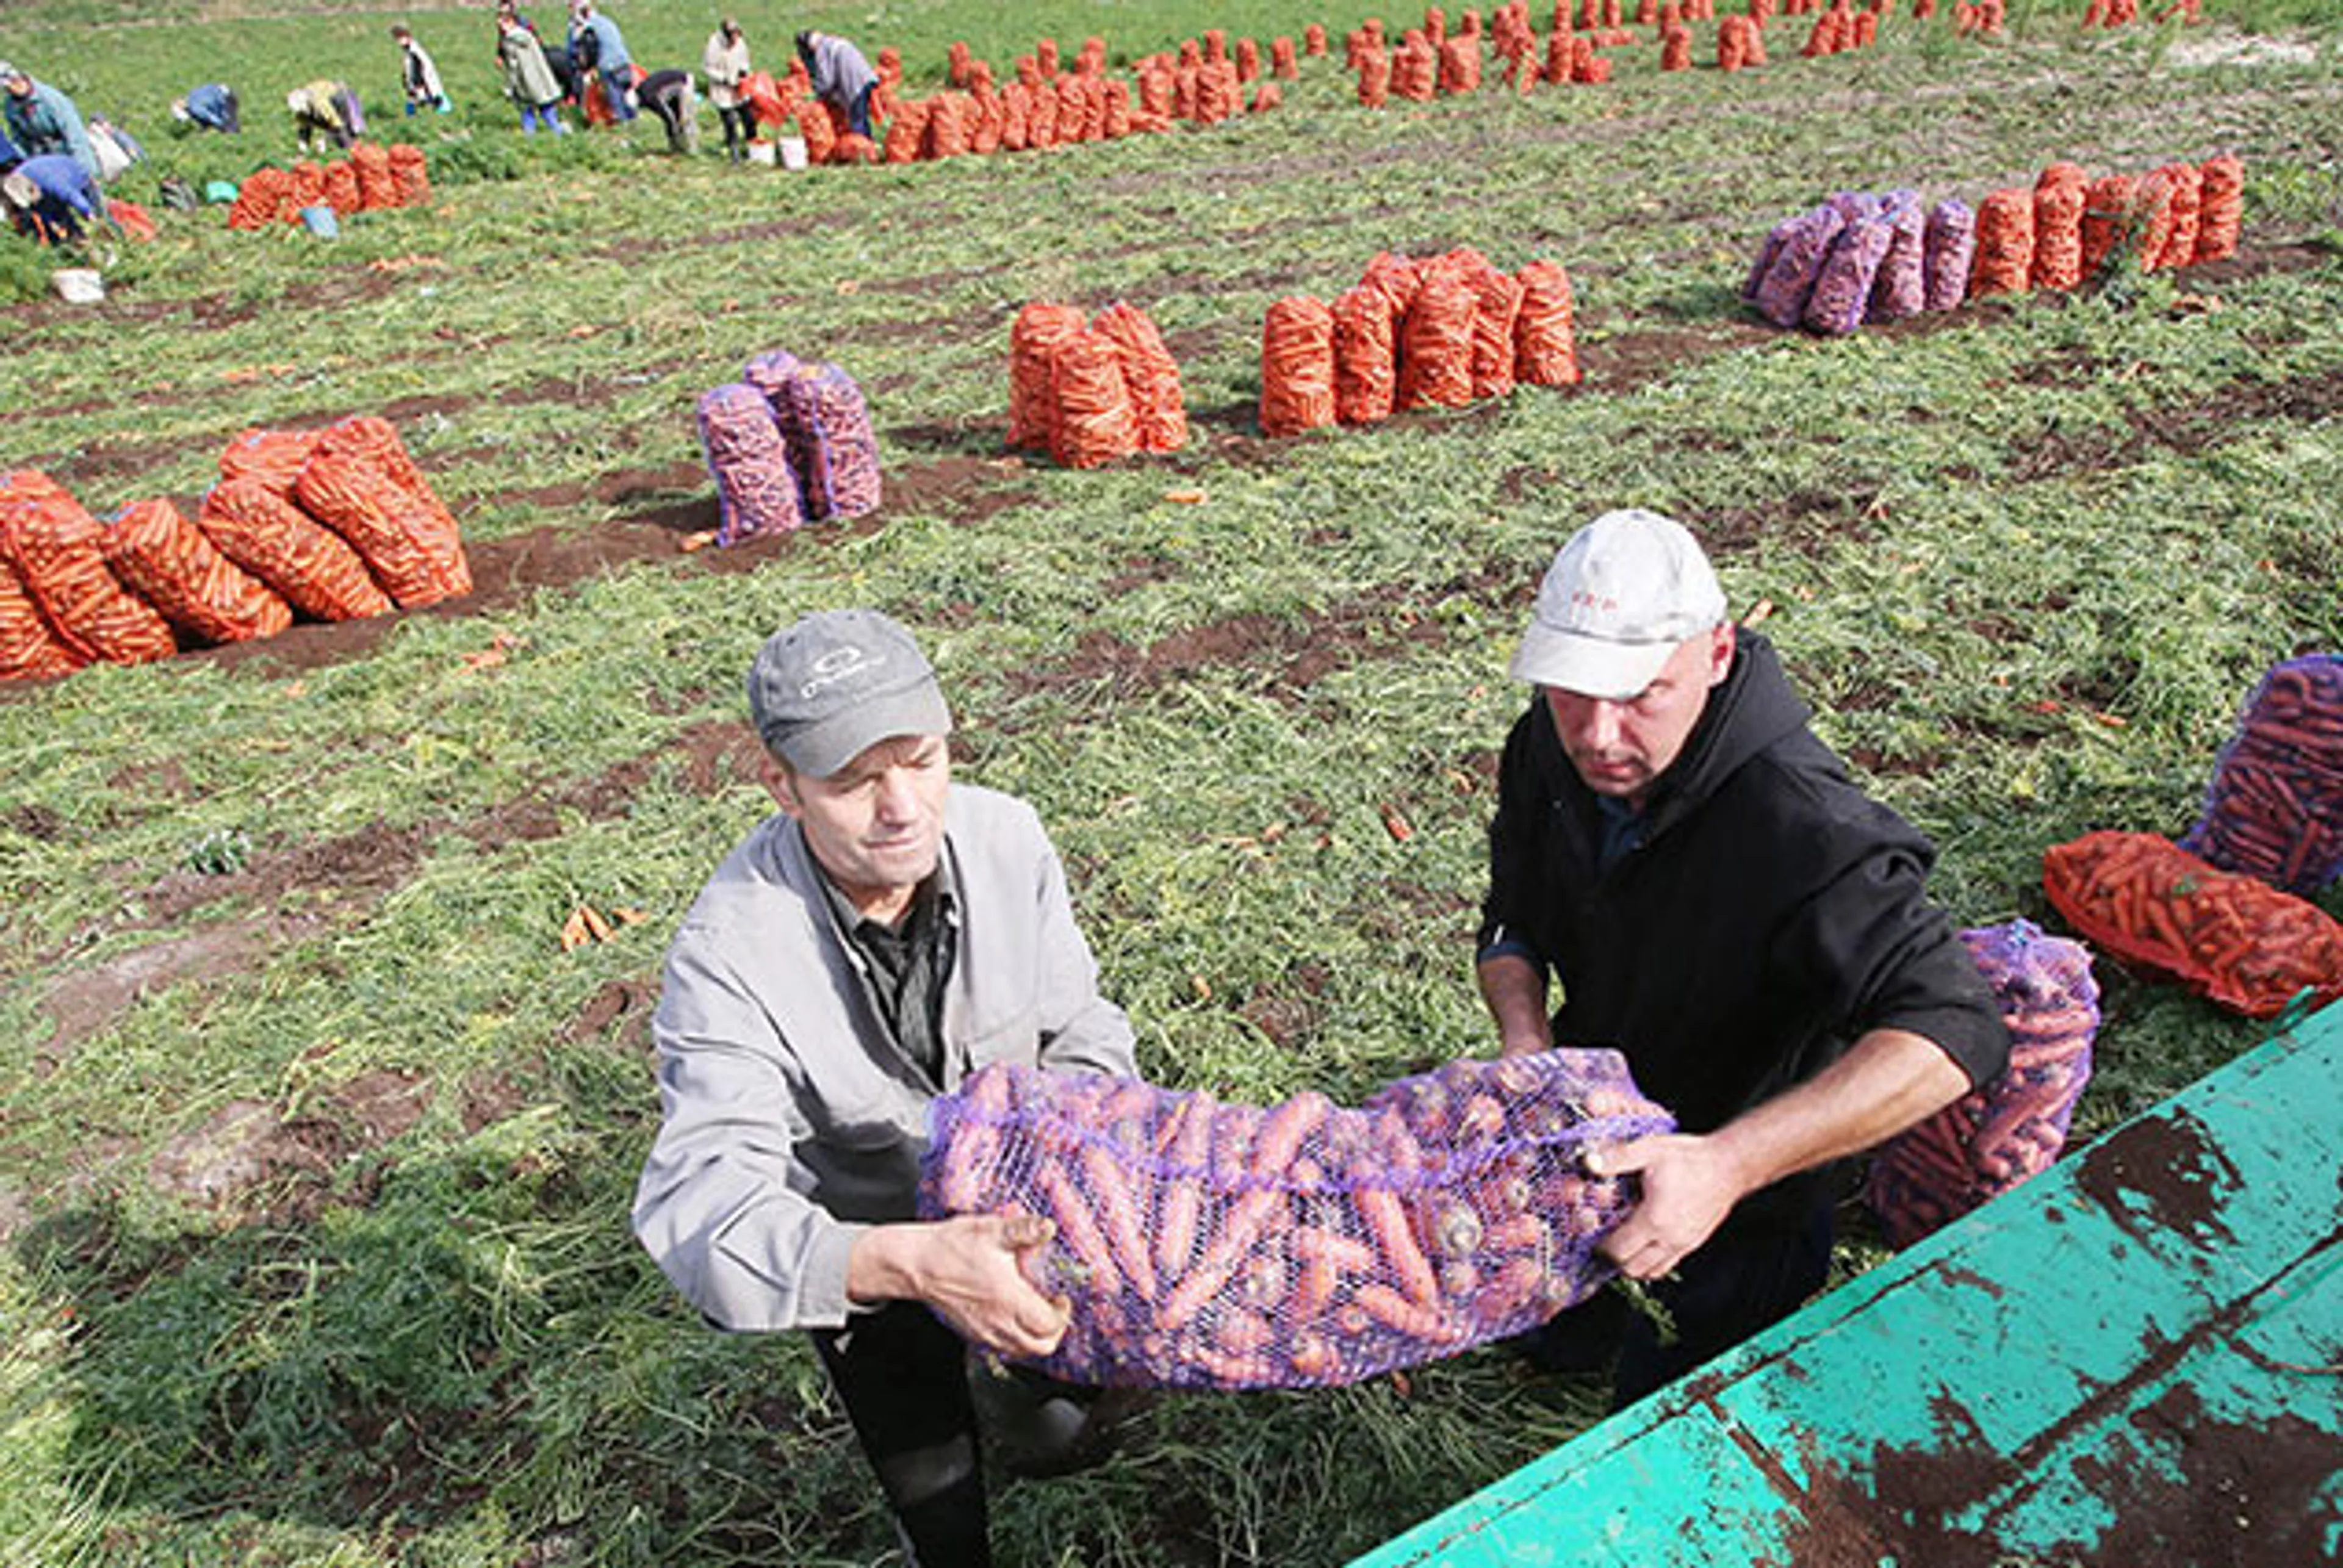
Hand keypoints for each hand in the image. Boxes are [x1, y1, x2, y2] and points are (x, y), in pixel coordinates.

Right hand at [897, 1212, 1071, 1358]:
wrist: (918, 1264)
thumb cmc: (952, 1247)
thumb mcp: (993, 1230)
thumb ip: (1024, 1230)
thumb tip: (1048, 1227)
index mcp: (1009, 1300)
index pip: (1049, 1324)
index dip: (1063, 1314)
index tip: (1061, 1297)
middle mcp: (998, 1323)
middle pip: (1040, 1347)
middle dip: (1055, 1332)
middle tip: (1055, 1311)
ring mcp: (984, 1332)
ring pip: (1021, 1351)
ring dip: (1036, 1337)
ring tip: (1036, 1314)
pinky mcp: (972, 1333)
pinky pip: (1003, 1347)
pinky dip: (1016, 1339)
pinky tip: (1013, 1316)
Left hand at [1587, 1133, 1747, 1280]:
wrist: (1729, 1166)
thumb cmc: (1690, 1157)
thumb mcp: (1649, 1150)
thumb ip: (1617, 1158)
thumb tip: (1588, 1163)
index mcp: (1654, 1220)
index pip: (1619, 1251)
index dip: (1601, 1247)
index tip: (1594, 1236)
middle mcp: (1669, 1239)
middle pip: (1632, 1269)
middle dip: (1614, 1260)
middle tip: (1605, 1242)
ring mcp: (1684, 1245)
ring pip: (1650, 1272)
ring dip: (1633, 1264)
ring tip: (1623, 1245)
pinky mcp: (1694, 1244)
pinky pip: (1667, 1265)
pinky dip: (1651, 1262)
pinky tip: (1645, 1243)